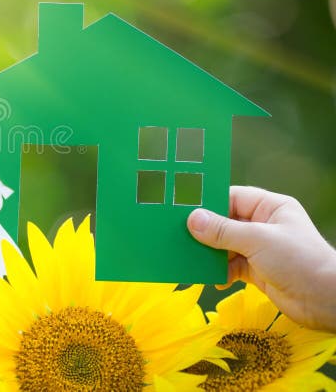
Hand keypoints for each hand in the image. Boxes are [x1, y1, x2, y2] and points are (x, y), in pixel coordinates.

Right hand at [187, 186, 335, 331]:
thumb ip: (223, 231)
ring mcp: (260, 249)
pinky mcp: (257, 271)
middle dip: (205, 231)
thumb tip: (192, 220)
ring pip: (225, 246)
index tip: (183, 210)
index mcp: (270, 207)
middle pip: (225, 223)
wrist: (327, 302)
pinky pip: (230, 266)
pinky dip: (220, 272)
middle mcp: (264, 225)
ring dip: (210, 254)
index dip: (209, 203)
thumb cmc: (299, 261)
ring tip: (190, 258)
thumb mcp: (258, 240)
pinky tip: (212, 278)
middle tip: (179, 235)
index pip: (233, 197)